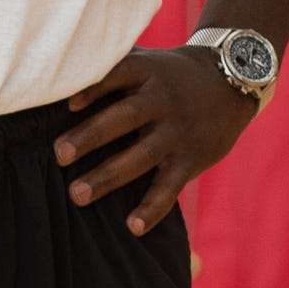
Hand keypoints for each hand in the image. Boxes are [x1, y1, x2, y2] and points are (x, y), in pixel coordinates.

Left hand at [51, 45, 259, 236]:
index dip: (93, 87)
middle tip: (58, 155)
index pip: (117, 74)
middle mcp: (163, 99)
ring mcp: (178, 131)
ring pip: (142, 156)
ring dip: (108, 177)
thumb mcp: (146, 60)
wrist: (230, 81)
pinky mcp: (192, 159)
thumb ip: (112, 64)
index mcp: (147, 71)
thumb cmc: (170, 73)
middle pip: (124, 117)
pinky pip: (169, 187)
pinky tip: (132, 227)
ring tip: (77, 195)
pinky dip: (152, 208)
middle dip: (91, 137)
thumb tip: (60, 72)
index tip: (67, 104)